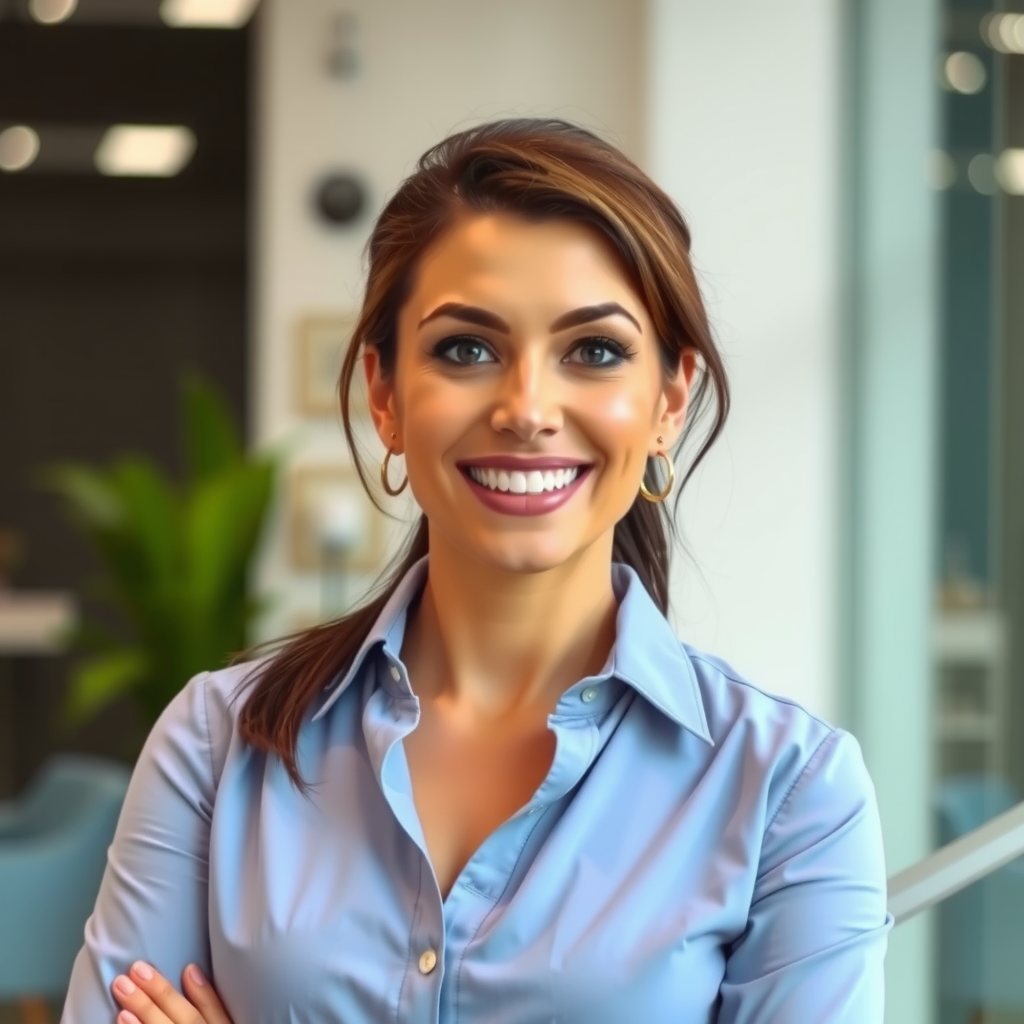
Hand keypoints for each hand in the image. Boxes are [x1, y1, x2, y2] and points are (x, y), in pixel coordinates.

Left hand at [111, 960, 232, 1023]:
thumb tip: (191, 970)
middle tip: (136, 969)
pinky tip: (121, 1019)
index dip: (202, 993)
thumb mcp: (219, 1022)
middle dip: (161, 996)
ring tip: (122, 991)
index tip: (188, 967)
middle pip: (186, 1022)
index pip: (210, 1014)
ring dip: (143, 1013)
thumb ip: (211, 1005)